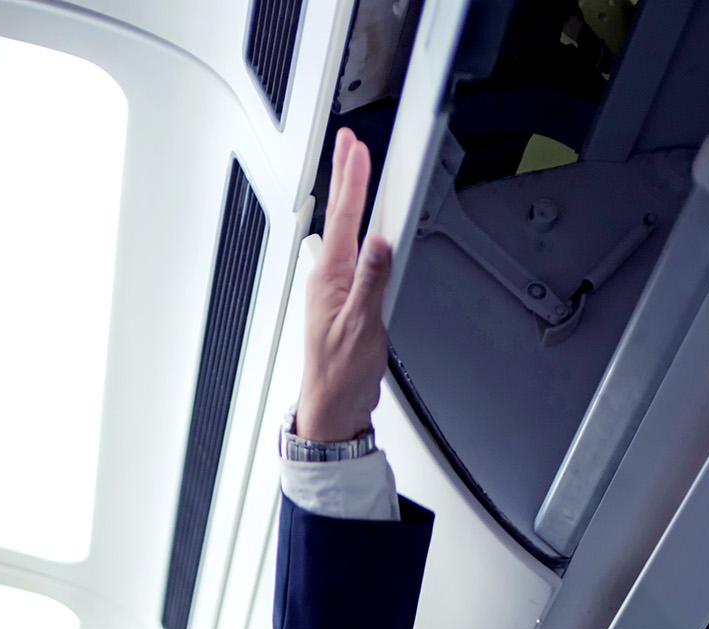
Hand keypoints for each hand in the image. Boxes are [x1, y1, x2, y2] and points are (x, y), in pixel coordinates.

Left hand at [296, 129, 392, 443]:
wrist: (334, 406)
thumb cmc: (341, 374)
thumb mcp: (362, 327)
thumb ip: (372, 283)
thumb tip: (380, 244)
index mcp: (329, 278)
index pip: (345, 218)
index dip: (354, 180)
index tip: (358, 147)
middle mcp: (328, 278)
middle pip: (341, 217)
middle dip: (346, 176)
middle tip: (350, 142)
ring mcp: (335, 289)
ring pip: (346, 233)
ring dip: (351, 199)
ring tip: (355, 171)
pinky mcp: (345, 300)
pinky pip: (354, 254)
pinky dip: (359, 230)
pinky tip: (364, 227)